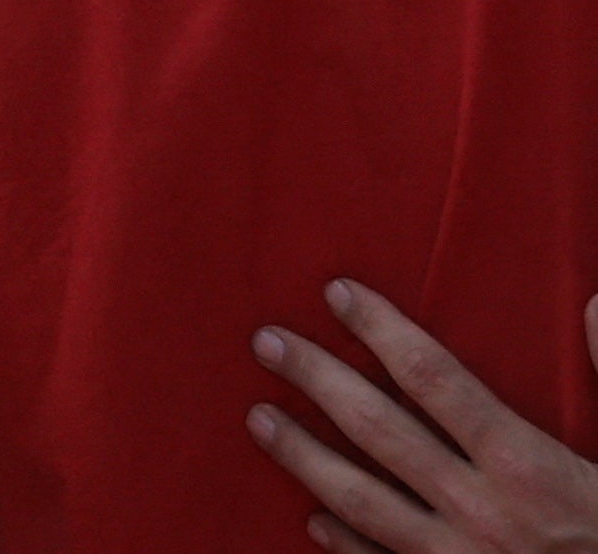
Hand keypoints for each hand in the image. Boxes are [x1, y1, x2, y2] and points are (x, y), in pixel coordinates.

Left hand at [255, 284, 597, 552]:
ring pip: (362, 500)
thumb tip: (596, 304)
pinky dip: (344, 543)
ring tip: (258, 419)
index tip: (337, 294)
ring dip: (304, 457)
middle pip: (380, 431)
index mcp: (528, 466)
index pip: (436, 380)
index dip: (382, 331)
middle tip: (266, 342)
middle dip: (318, 380)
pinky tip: (312, 520)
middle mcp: (483, 511)